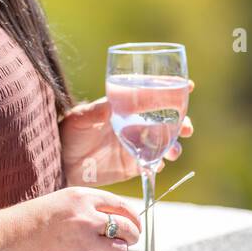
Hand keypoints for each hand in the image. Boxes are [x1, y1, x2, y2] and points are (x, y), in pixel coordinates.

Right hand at [0, 187, 144, 250]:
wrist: (11, 238)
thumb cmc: (36, 220)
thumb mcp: (64, 201)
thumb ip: (90, 206)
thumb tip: (118, 219)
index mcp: (83, 197)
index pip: (122, 206)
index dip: (134, 218)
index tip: (136, 225)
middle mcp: (86, 217)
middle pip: (127, 228)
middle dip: (132, 236)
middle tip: (129, 241)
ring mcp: (83, 241)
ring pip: (120, 249)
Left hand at [59, 79, 194, 185]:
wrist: (62, 162)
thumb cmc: (69, 133)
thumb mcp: (81, 118)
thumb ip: (97, 111)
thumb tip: (113, 103)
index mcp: (126, 107)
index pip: (152, 94)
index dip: (172, 89)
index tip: (189, 85)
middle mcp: (134, 123)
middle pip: (167, 120)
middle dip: (182, 122)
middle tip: (187, 127)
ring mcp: (136, 144)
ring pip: (165, 142)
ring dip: (175, 145)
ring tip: (174, 151)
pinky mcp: (133, 165)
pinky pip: (153, 163)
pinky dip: (159, 163)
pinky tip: (158, 164)